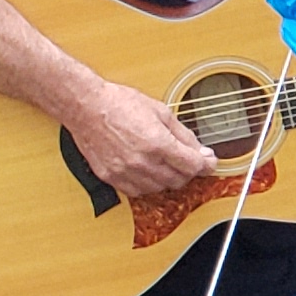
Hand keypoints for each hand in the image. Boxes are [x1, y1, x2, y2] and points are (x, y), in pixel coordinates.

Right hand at [66, 77, 215, 199]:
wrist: (86, 107)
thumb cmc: (120, 103)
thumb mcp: (161, 111)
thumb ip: (183, 134)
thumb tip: (200, 150)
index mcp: (157, 143)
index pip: (193, 166)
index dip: (207, 164)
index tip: (209, 162)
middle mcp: (142, 161)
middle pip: (179, 179)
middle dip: (189, 171)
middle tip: (188, 160)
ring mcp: (125, 172)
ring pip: (160, 188)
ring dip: (169, 178)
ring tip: (166, 162)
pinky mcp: (111, 177)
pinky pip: (138, 192)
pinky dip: (148, 184)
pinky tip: (149, 170)